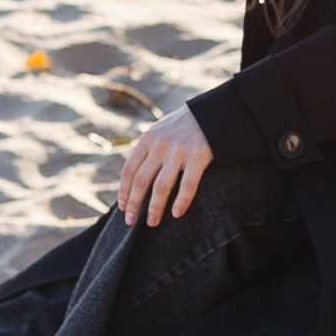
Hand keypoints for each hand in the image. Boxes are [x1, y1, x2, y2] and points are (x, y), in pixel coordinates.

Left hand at [117, 105, 214, 226]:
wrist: (212, 112)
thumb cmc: (184, 126)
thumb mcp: (160, 130)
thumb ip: (147, 149)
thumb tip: (132, 177)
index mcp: (147, 139)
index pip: (129, 170)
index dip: (124, 191)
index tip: (123, 209)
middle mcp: (160, 145)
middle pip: (141, 180)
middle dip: (134, 204)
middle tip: (131, 222)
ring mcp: (179, 150)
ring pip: (161, 186)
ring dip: (154, 208)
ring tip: (152, 223)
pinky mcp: (198, 156)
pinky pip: (188, 184)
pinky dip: (181, 201)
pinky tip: (176, 214)